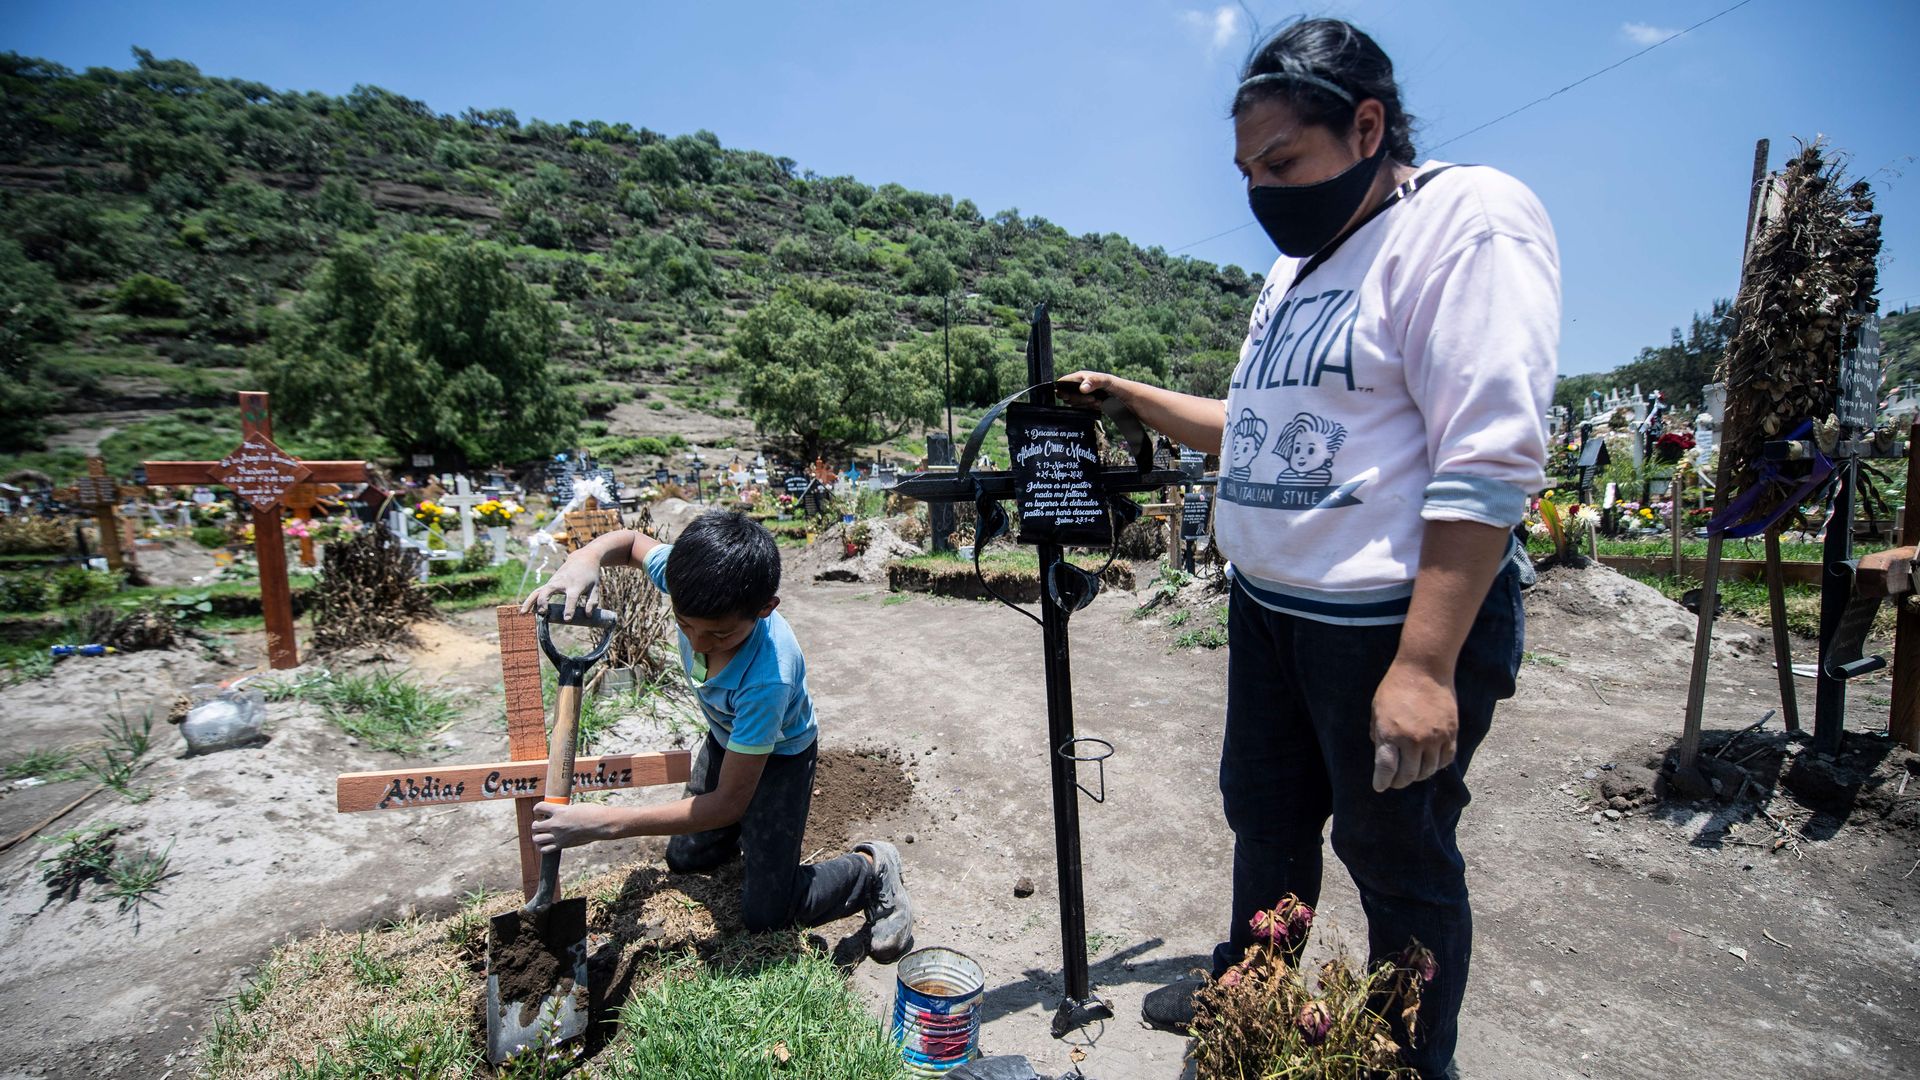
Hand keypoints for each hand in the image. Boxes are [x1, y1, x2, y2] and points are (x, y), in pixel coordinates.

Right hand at [522, 555, 600, 617]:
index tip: (567, 619)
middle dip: (544, 602)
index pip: (571, 598)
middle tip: (542, 613)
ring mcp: (553, 582)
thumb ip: (592, 602)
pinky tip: (523, 610)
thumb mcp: (595, 588)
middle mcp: (562, 583)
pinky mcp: (549, 583)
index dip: (569, 609)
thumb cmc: (590, 576)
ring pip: (538, 591)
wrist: (583, 559)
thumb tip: (587, 615)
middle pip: (548, 591)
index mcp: (575, 585)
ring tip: (523, 613)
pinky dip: (530, 600)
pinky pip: (537, 592)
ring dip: (530, 602)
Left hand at [530, 802, 620, 853]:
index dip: (537, 809)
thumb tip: (558, 814)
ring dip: (537, 836)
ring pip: (536, 839)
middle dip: (536, 825)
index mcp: (559, 810)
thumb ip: (563, 811)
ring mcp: (558, 835)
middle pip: (534, 826)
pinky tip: (547, 843)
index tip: (541, 810)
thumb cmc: (591, 812)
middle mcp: (556, 823)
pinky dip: (542, 847)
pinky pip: (544, 849)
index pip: (538, 807)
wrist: (601, 824)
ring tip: (543, 834)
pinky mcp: (562, 845)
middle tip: (542, 824)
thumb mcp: (575, 807)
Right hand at [1055, 370, 1128, 408]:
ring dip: (1085, 405)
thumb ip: (1094, 381)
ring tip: (1098, 401)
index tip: (1070, 396)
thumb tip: (1082, 388)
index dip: (1062, 390)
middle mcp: (1081, 385)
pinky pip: (1082, 409)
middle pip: (1067, 396)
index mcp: (1081, 377)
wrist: (1128, 398)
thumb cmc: (1118, 386)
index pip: (1063, 382)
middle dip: (1078, 400)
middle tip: (1092, 399)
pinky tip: (1099, 405)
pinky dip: (1090, 409)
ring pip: (1074, 404)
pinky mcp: (1089, 404)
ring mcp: (1084, 395)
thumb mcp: (1107, 381)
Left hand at [1369, 661, 1458, 791]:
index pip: (1386, 768)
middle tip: (1396, 782)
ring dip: (1419, 775)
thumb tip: (1382, 752)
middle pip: (1408, 775)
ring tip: (1413, 772)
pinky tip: (1430, 762)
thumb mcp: (1377, 709)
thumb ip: (1379, 733)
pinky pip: (1446, 760)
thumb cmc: (1396, 687)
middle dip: (1399, 782)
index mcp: (1390, 733)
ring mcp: (1434, 738)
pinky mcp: (1450, 733)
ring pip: (1428, 770)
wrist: (1425, 669)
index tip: (1380, 786)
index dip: (1382, 781)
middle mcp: (1412, 739)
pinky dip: (1437, 765)